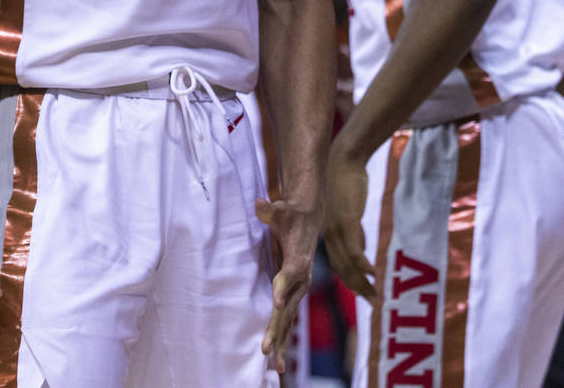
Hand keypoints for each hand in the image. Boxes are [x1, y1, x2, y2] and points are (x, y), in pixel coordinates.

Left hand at [256, 196, 319, 373]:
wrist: (309, 217)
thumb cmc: (292, 212)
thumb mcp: (282, 208)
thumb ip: (272, 209)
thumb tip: (261, 203)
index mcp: (298, 258)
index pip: (290, 274)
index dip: (283, 288)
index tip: (276, 304)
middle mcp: (302, 278)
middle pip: (288, 306)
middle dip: (278, 329)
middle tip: (265, 350)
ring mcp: (300, 288)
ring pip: (289, 318)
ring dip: (281, 341)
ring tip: (274, 367)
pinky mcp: (295, 293)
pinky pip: (289, 318)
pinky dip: (283, 337)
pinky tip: (278, 359)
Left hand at [322, 142, 375, 300]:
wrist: (343, 159)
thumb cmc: (344, 181)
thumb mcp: (347, 209)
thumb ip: (353, 229)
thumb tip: (361, 245)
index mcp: (326, 230)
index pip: (337, 262)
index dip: (349, 279)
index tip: (361, 293)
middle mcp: (328, 232)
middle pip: (342, 268)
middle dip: (357, 287)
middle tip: (372, 302)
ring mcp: (336, 228)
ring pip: (347, 264)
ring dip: (362, 282)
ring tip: (375, 296)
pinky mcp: (346, 221)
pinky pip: (355, 250)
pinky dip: (364, 266)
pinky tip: (374, 275)